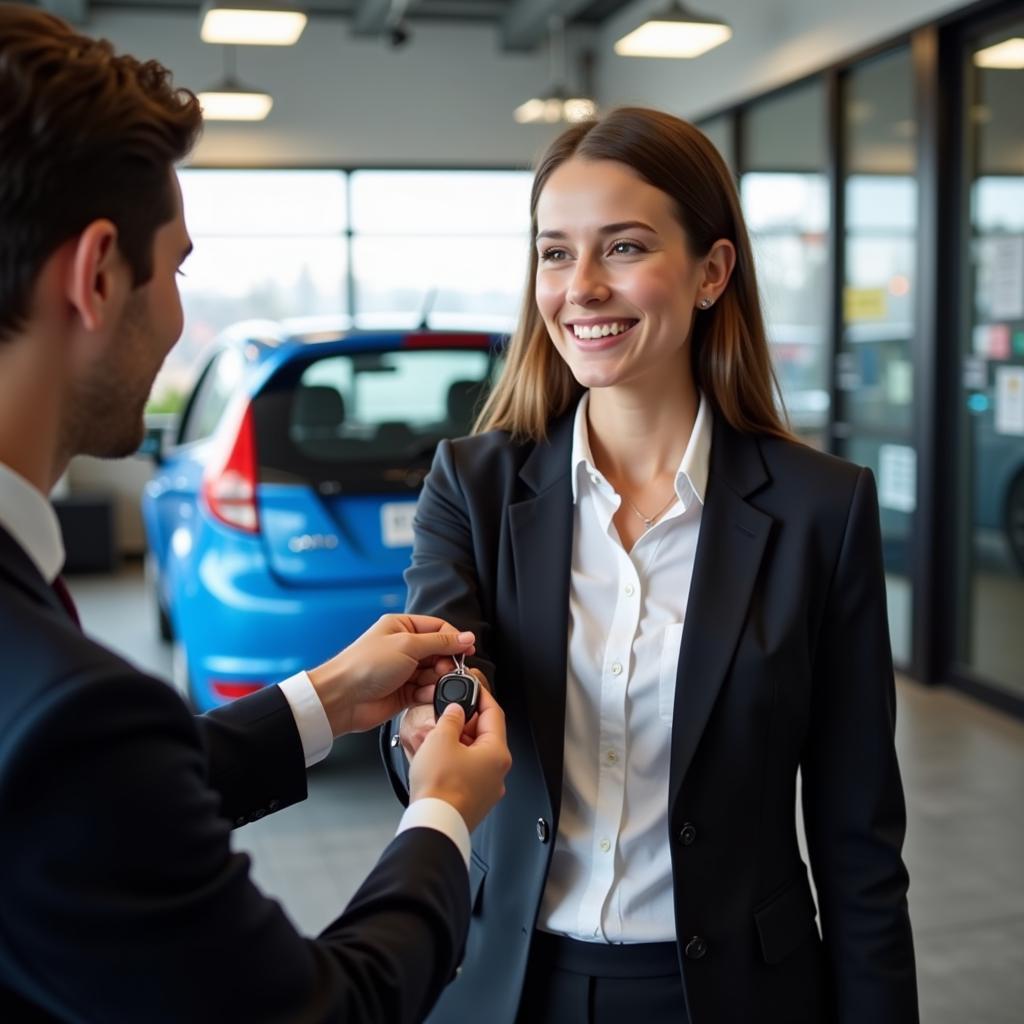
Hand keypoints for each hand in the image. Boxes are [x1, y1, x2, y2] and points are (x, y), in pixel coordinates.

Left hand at [307, 615, 475, 736]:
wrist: (342, 698)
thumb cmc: (365, 665)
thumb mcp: (407, 645)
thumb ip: (440, 642)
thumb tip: (466, 637)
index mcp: (402, 626)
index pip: (438, 628)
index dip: (455, 639)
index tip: (467, 650)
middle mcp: (404, 647)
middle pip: (439, 652)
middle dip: (446, 662)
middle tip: (446, 670)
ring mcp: (404, 670)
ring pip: (435, 673)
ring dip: (437, 680)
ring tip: (429, 684)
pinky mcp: (404, 692)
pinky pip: (426, 691)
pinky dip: (428, 693)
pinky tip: (422, 695)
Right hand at [409, 687, 510, 832]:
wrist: (434, 825)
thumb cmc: (440, 788)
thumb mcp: (441, 739)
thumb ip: (451, 718)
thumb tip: (455, 711)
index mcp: (497, 753)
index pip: (494, 714)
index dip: (482, 696)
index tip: (473, 687)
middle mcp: (498, 772)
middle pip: (486, 735)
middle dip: (467, 722)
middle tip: (449, 714)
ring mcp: (488, 789)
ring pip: (476, 756)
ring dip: (459, 743)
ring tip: (438, 739)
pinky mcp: (475, 802)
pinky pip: (469, 774)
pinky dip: (456, 763)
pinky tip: (439, 761)